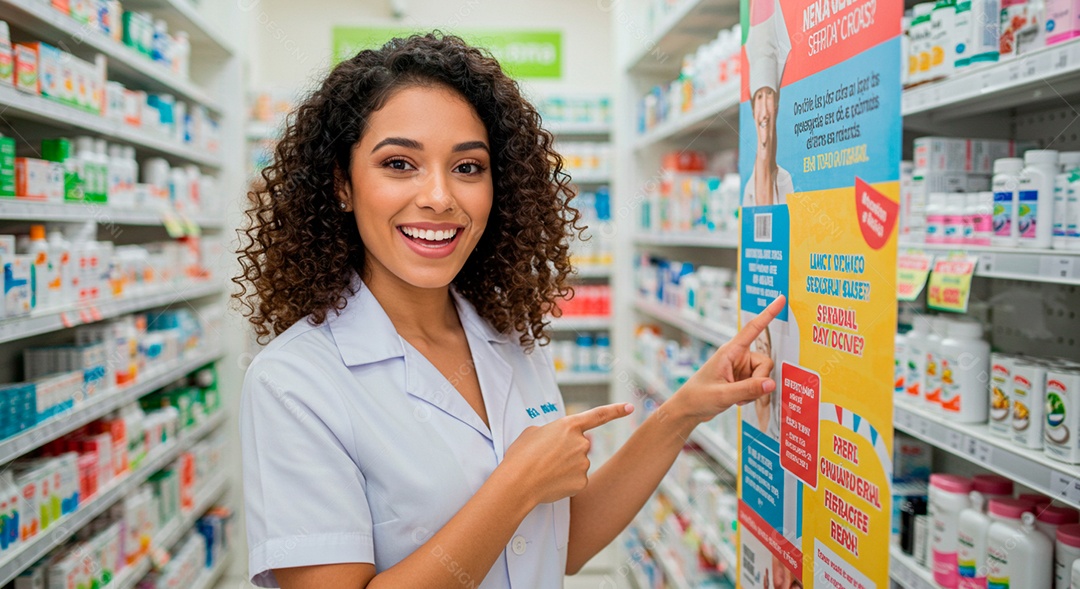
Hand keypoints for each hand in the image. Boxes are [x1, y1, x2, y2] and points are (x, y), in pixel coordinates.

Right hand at [502, 403, 633, 504]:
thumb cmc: (521, 455)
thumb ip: (552, 432)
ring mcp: (584, 463)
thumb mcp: (533, 433)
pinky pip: (576, 480)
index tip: (630, 407)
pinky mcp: (582, 482)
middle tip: (547, 458)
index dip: (616, 410)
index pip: (598, 415)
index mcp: (569, 426)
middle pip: (580, 445)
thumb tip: (557, 441)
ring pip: (578, 464)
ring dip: (565, 467)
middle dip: (568, 451)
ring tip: (545, 471)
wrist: (518, 483)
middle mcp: (581, 443)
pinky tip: (551, 483)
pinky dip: (566, 482)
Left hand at [669, 295, 785, 424]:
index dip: (768, 313)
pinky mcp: (742, 378)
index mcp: (730, 351)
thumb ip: (748, 389)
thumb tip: (771, 383)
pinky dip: (751, 394)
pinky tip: (737, 400)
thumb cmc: (699, 397)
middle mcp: (737, 356)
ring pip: (763, 375)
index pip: (753, 329)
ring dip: (754, 390)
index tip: (780, 299)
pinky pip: (758, 384)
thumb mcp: (724, 394)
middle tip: (744, 394)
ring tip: (736, 397)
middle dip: (760, 380)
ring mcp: (740, 368)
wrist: (688, 409)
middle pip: (765, 362)